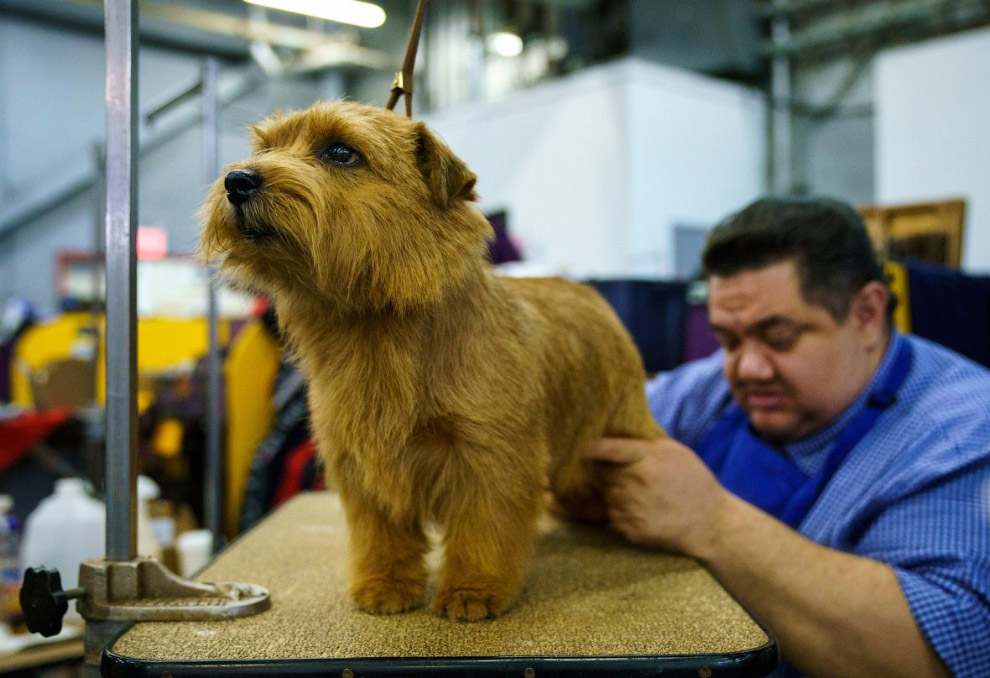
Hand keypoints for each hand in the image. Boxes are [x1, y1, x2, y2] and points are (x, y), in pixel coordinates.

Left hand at [586, 437, 730, 557]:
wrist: (710, 523)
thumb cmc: (693, 481)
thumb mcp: (674, 452)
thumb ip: (643, 445)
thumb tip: (614, 438)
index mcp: (647, 458)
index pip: (606, 449)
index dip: (591, 447)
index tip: (583, 447)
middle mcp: (635, 482)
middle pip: (602, 472)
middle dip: (608, 470)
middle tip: (625, 473)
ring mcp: (631, 507)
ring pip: (605, 493)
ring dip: (613, 490)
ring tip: (637, 491)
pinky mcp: (630, 528)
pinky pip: (611, 513)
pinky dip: (619, 509)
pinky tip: (640, 507)